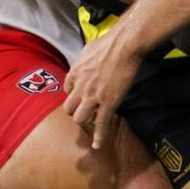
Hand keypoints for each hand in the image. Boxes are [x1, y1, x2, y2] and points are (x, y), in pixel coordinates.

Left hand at [64, 30, 144, 150]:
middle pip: (68, 108)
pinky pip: (101, 124)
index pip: (67, 90)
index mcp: (74, 73)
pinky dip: (99, 136)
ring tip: (91, 124)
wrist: (123, 46)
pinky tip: (98, 145)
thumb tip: (86, 60)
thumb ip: (84, 59)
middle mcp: (80, 87)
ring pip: (80, 118)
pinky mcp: (107, 103)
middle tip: (83, 112)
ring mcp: (93, 97)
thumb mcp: (88, 49)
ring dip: (84, 121)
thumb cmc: (108, 43)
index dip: (73, 95)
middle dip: (74, 111)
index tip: (79, 97)